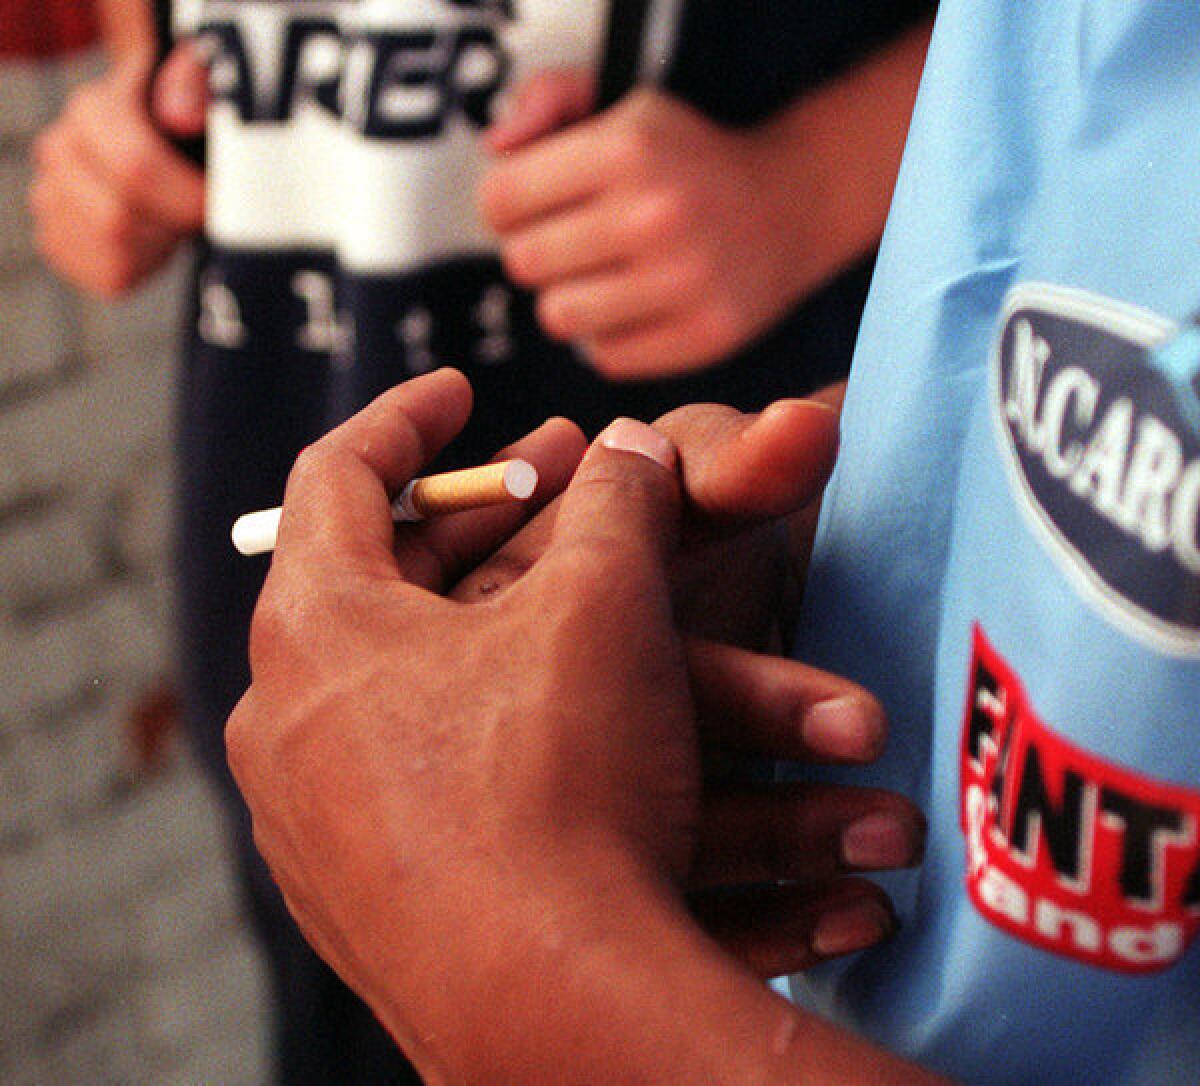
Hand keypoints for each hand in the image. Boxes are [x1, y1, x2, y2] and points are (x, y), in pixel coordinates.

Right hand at [29, 41, 206, 296]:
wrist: (159, 139)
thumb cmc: (188, 119)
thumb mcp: (202, 88)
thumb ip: (195, 89)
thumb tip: (180, 116)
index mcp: (91, 110)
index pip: (134, 169)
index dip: (186, 198)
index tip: (219, 205)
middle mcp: (58, 153)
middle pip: (115, 221)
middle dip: (170, 227)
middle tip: (198, 215)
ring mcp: (50, 198)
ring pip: (111, 253)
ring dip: (160, 248)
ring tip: (176, 222)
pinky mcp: (59, 241)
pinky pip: (108, 276)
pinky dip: (146, 268)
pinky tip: (158, 241)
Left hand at [227, 372, 925, 1082]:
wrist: (551, 1003)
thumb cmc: (558, 784)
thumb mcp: (604, 604)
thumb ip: (617, 500)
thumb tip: (630, 445)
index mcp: (318, 627)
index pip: (337, 475)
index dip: (410, 418)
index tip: (460, 390)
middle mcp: (291, 721)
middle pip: (383, 582)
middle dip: (483, 526)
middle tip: (563, 489)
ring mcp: (318, 817)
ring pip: (403, 684)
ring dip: (488, 630)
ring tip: (571, 603)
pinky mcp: (362, 891)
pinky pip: (412, 773)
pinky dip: (479, 724)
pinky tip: (552, 727)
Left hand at [479, 71, 807, 377]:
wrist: (791, 206)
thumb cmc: (685, 159)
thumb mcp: (621, 103)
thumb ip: (546, 101)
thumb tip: (497, 149)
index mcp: (627, 147)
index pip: (500, 200)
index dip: (504, 206)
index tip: (532, 208)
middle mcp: (656, 213)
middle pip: (523, 262)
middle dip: (536, 252)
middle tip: (572, 244)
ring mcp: (684, 280)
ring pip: (559, 316)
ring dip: (569, 300)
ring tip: (600, 278)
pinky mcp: (703, 335)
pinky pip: (606, 358)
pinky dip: (611, 337)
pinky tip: (637, 306)